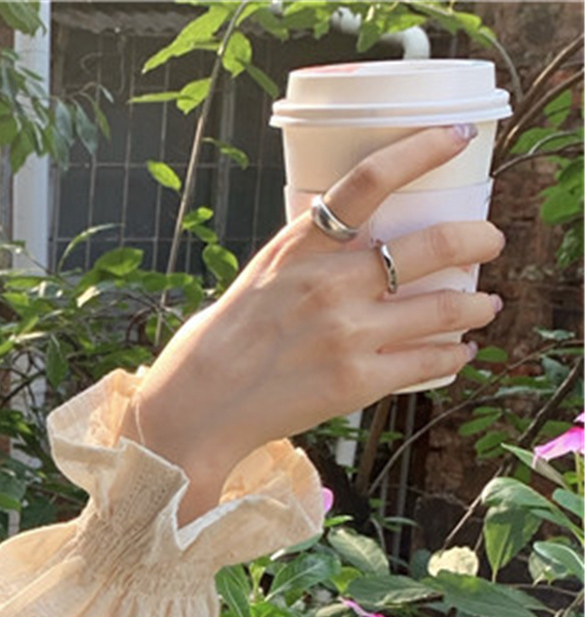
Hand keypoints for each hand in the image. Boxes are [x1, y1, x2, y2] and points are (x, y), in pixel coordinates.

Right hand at [136, 125, 504, 516]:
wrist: (195, 411)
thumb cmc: (217, 346)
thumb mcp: (257, 278)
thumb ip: (304, 256)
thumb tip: (344, 237)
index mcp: (300, 249)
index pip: (371, 180)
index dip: (423, 148)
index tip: (458, 137)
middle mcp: (330, 285)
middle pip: (432, 244)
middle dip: (478, 239)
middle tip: (489, 242)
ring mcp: (347, 335)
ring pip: (444, 307)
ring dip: (476, 305)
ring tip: (483, 306)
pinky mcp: (356, 383)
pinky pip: (427, 361)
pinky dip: (452, 355)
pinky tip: (457, 352)